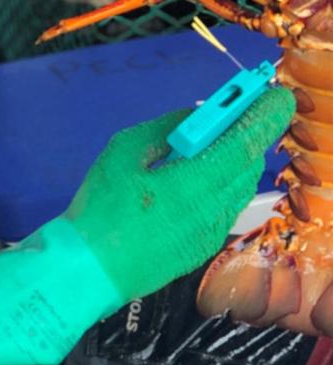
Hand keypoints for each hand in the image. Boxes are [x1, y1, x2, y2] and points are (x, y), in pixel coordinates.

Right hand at [0, 86, 294, 364]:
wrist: (89, 269)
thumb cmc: (101, 206)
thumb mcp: (124, 151)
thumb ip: (164, 130)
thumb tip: (193, 119)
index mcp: (193, 182)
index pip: (243, 144)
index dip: (262, 117)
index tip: (275, 95)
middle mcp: (212, 210)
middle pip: (248, 166)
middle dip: (253, 135)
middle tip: (251, 111)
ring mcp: (210, 233)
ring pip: (240, 189)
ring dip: (240, 160)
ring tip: (227, 139)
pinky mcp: (202, 249)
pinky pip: (227, 208)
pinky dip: (227, 183)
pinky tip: (208, 175)